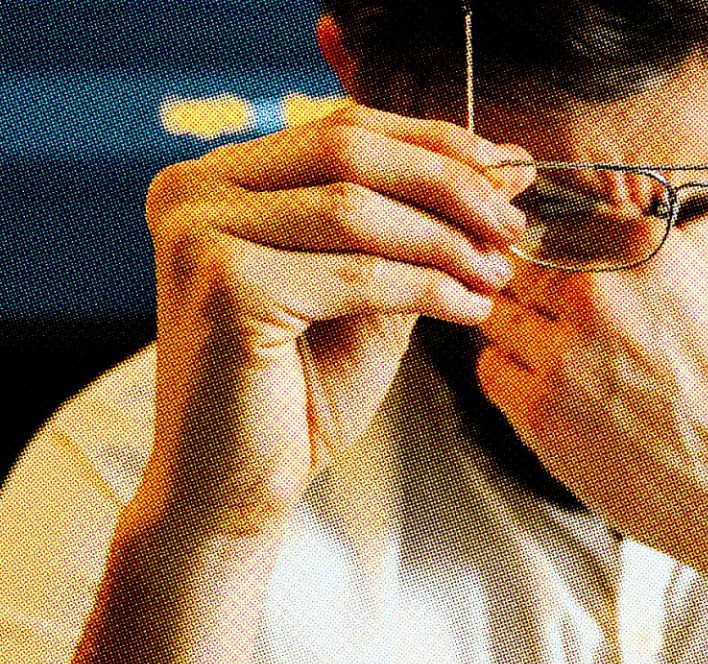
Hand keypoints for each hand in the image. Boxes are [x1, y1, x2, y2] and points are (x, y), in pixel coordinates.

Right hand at [128, 105, 535, 540]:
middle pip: (348, 152)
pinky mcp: (224, 286)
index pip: (342, 129)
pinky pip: (356, 274)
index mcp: (221, 180)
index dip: (433, 142)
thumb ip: (419, 230)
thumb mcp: (370, 293)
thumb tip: (500, 170)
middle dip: (448, 185)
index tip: (504, 169)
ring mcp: (200, 234)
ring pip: (356, 210)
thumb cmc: (298, 394)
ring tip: (496, 275)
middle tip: (510, 224)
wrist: (235, 488)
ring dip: (445, 242)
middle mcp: (194, 191)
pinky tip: (469, 309)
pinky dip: (427, 289)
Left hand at [475, 215, 707, 620]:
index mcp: (648, 255)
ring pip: (500, 315)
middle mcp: (596, 295)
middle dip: (542, 289)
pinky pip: (492, 370)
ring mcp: (561, 355)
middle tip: (562, 317)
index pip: (571, 221)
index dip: (570, 245)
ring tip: (558, 355)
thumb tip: (688, 230)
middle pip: (527, 267)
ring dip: (522, 330)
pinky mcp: (540, 414)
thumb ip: (693, 263)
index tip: (570, 261)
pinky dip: (511, 373)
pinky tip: (547, 388)